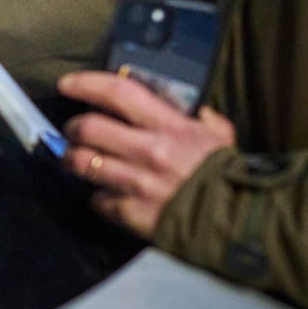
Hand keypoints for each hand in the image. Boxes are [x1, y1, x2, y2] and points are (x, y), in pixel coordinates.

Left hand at [56, 70, 235, 236]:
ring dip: (73, 160)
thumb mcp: (221, 138)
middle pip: (88, 128)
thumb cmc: (229, 178)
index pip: (118, 93)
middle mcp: (148, 151)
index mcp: (170, 126)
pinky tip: (105, 195)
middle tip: (73, 131)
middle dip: (72, 128)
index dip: (86, 84)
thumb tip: (197, 111)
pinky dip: (98, 197)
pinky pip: (98, 200)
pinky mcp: (132, 213)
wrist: (240, 224)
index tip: (67, 84)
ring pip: (83, 163)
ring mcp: (137, 183)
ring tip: (75, 160)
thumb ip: (206, 120)